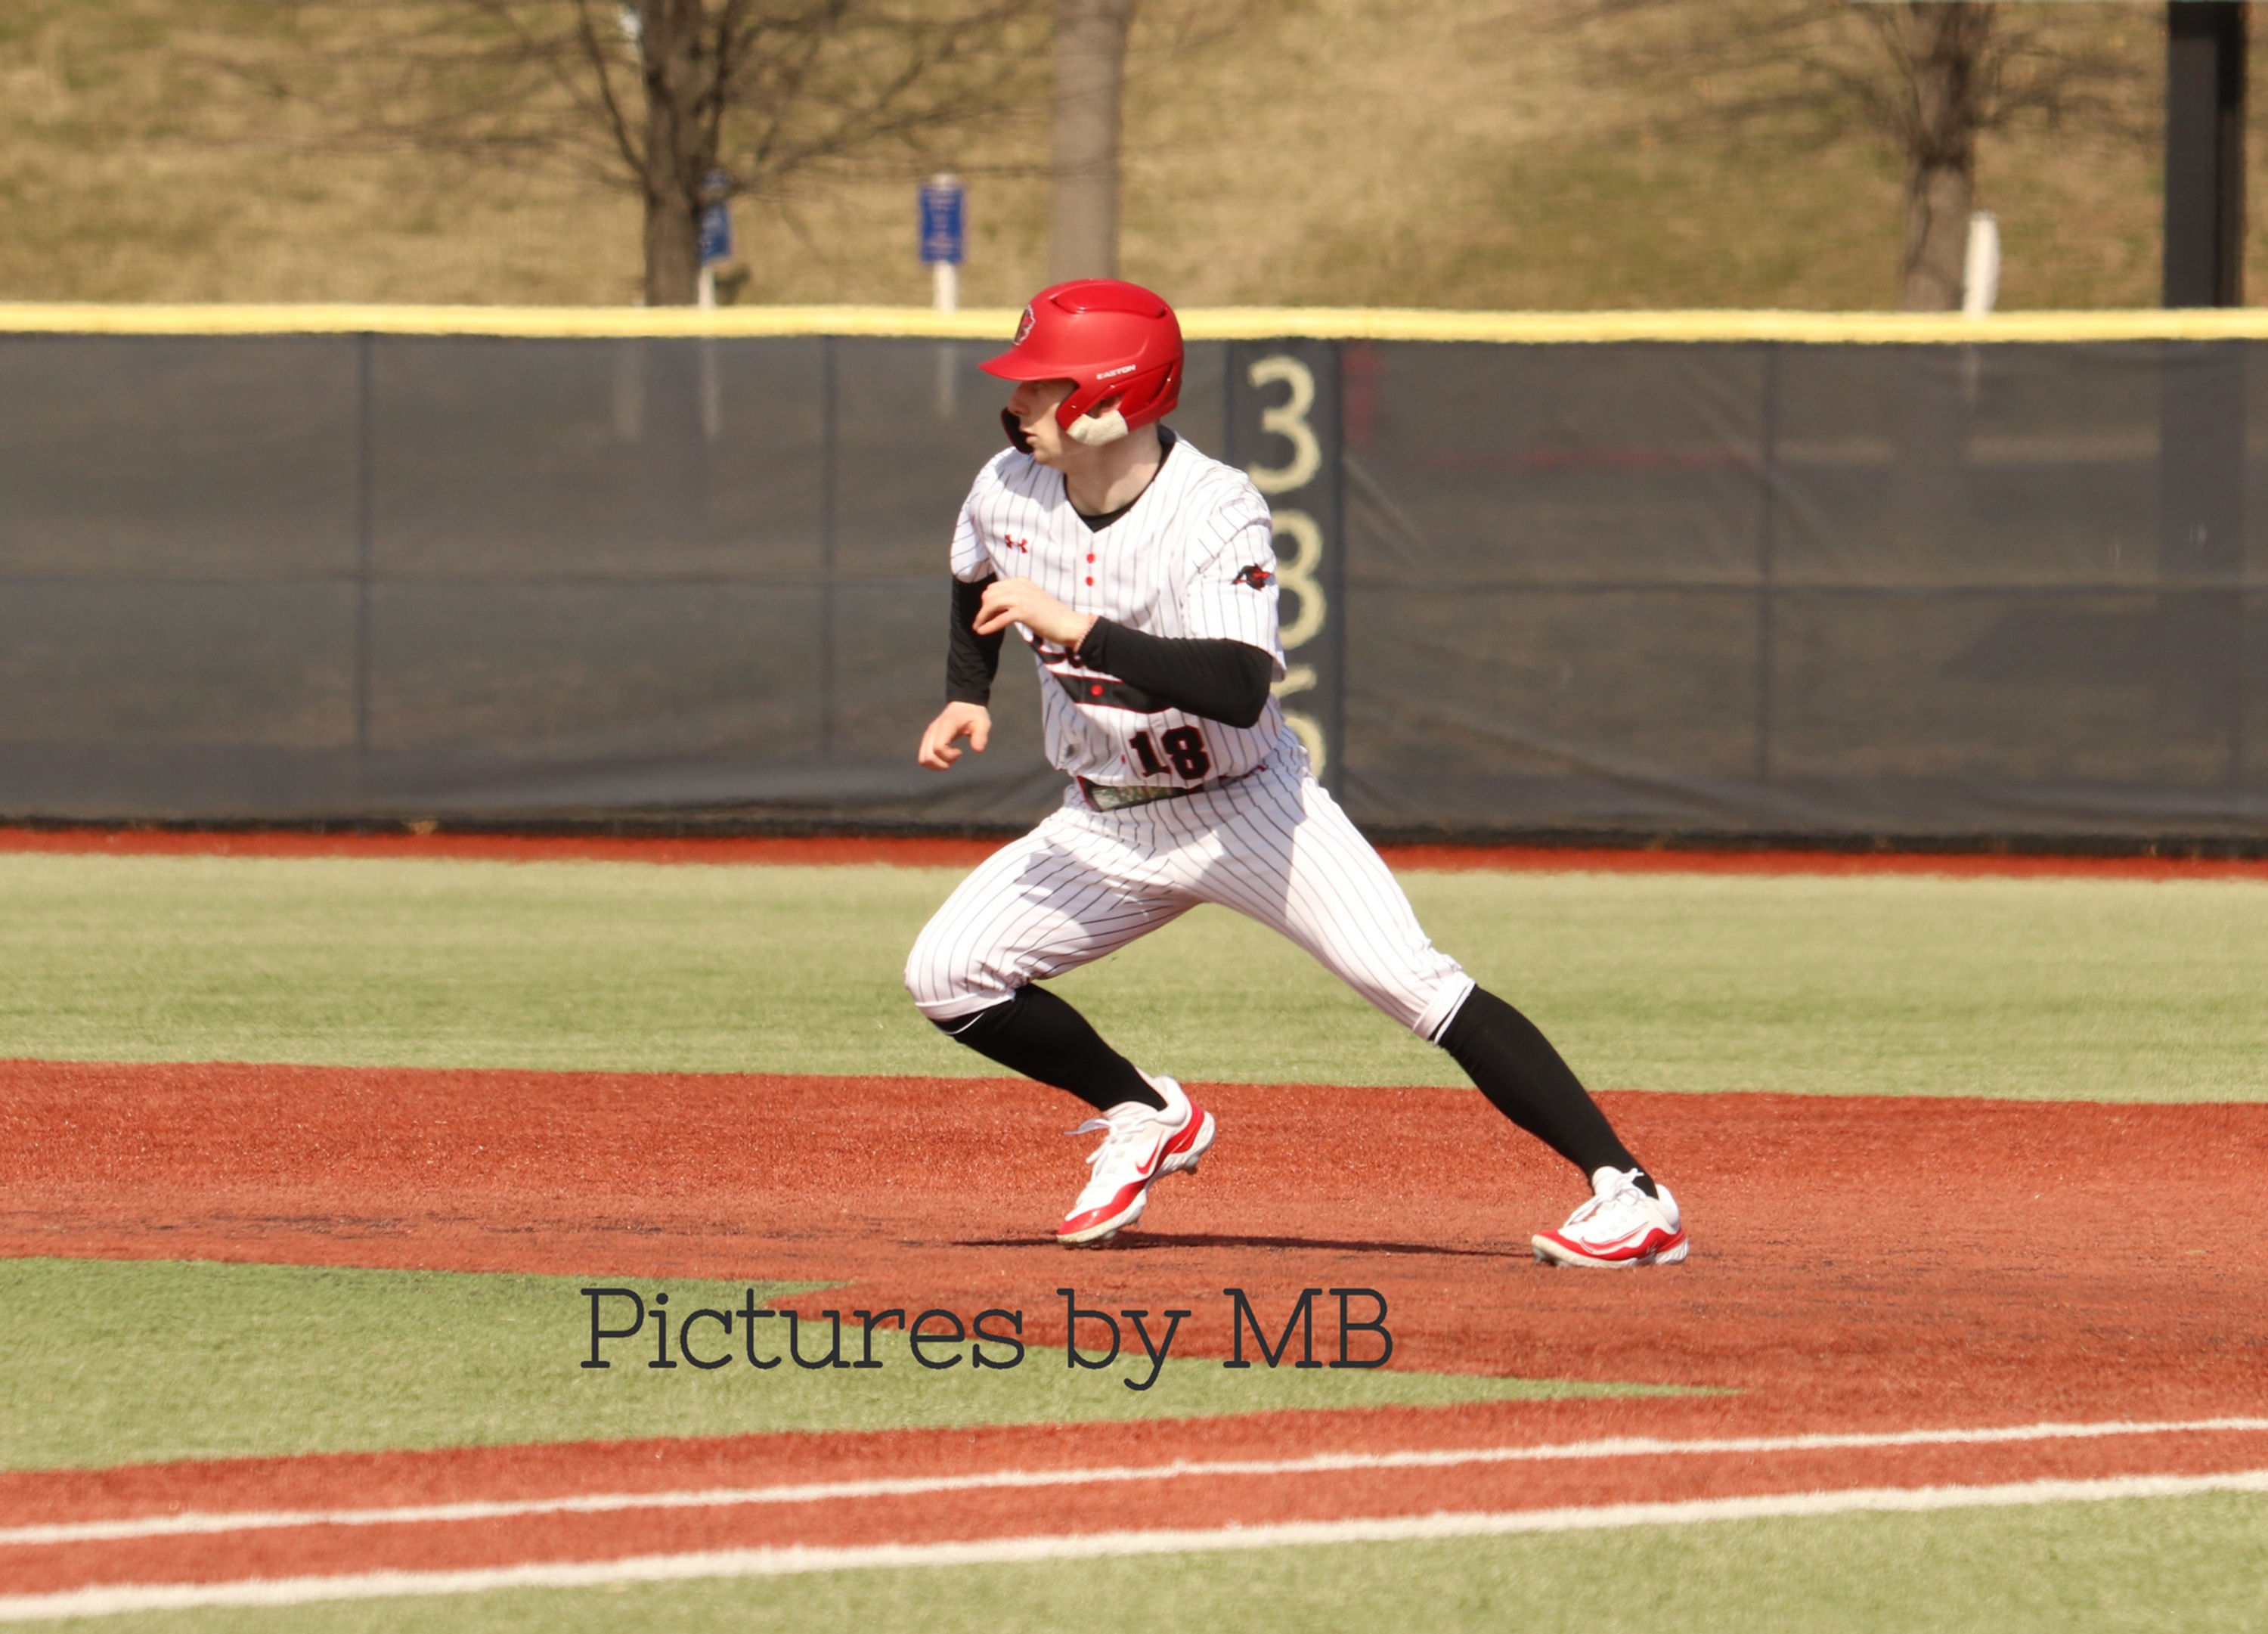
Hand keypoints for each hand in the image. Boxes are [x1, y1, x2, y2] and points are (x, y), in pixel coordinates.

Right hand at [917, 701, 990, 769]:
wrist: (964, 705)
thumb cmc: (974, 715)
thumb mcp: (983, 723)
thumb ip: (981, 736)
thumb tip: (978, 750)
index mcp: (945, 725)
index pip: (938, 748)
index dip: (949, 756)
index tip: (960, 752)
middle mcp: (933, 730)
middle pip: (928, 757)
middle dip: (943, 764)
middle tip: (956, 757)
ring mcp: (928, 735)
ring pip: (923, 759)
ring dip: (937, 765)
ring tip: (950, 759)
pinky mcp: (928, 739)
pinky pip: (923, 757)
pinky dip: (934, 763)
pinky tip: (946, 757)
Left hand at [973, 577, 1096, 649]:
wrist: (1069, 624)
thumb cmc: (1052, 615)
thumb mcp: (1032, 599)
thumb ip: (1016, 598)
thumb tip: (997, 606)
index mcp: (1021, 581)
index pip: (994, 587)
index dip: (987, 601)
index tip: (986, 613)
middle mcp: (1019, 586)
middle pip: (989, 594)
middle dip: (982, 608)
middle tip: (980, 621)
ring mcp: (1021, 598)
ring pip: (991, 604)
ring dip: (981, 617)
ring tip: (977, 627)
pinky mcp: (1023, 612)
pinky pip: (999, 619)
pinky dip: (988, 626)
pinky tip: (982, 632)